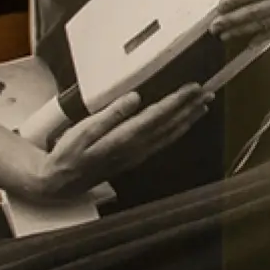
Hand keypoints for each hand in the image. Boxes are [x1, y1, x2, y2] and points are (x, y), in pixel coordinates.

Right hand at [24, 84, 209, 200]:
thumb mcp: (83, 131)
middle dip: (190, 107)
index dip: (177, 101)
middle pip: (170, 124)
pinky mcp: (136, 158)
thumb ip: (110, 114)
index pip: (158, 116)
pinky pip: (164, 142)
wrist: (62, 182)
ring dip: (188, 118)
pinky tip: (183, 124)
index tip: (193, 88)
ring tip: (203, 104)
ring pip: (170, 134)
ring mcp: (138, 155)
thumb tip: (134, 98)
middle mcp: (137, 148)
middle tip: (208, 91)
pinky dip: (178, 130)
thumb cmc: (69, 154)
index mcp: (125, 138)